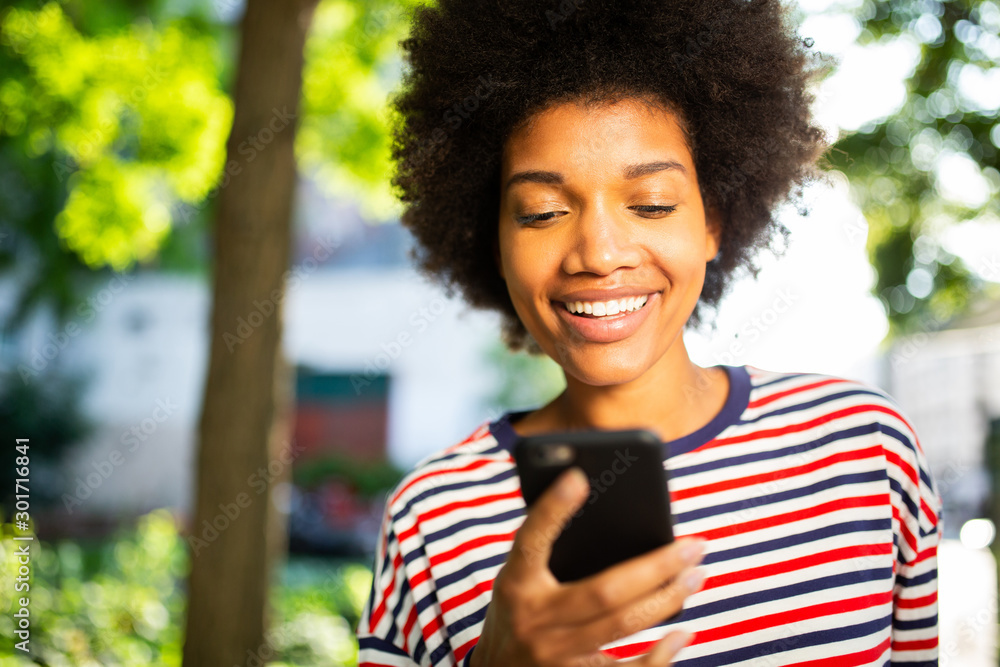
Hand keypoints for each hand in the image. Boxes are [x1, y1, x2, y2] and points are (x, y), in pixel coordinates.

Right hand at [470, 467, 704, 666]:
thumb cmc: (517, 611)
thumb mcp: (516, 578)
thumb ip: (547, 551)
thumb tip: (595, 503)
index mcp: (515, 583)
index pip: (531, 540)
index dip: (551, 509)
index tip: (578, 477)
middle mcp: (534, 619)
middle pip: (603, 591)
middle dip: (656, 566)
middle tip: (695, 545)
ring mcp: (556, 654)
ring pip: (622, 625)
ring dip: (667, 600)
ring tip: (696, 575)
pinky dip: (661, 655)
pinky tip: (684, 633)